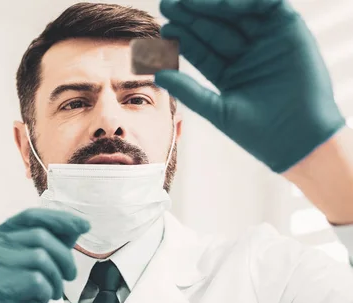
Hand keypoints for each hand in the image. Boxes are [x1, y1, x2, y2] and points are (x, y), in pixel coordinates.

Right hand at [0, 209, 89, 302]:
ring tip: (50, 293)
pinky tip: (38, 302)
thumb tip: (79, 224)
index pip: (30, 216)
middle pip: (39, 236)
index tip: (85, 225)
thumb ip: (53, 244)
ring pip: (39, 258)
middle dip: (64, 258)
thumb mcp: (36, 268)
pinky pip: (35, 280)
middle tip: (69, 277)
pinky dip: (46, 292)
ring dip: (55, 279)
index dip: (59, 219)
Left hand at [155, 0, 345, 172]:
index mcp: (229, 72)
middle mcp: (247, 53)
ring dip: (212, 6)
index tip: (163, 30)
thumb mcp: (216, 109)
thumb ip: (187, 90)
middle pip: (215, 27)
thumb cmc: (257, 132)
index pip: (201, 49)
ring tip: (187, 3)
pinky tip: (221, 4)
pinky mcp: (290, 30)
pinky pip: (268, 6)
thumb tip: (156, 75)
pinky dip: (244, 2)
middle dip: (192, 16)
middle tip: (168, 6)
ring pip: (237, 14)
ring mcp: (268, 41)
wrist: (295, 139)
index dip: (182, 38)